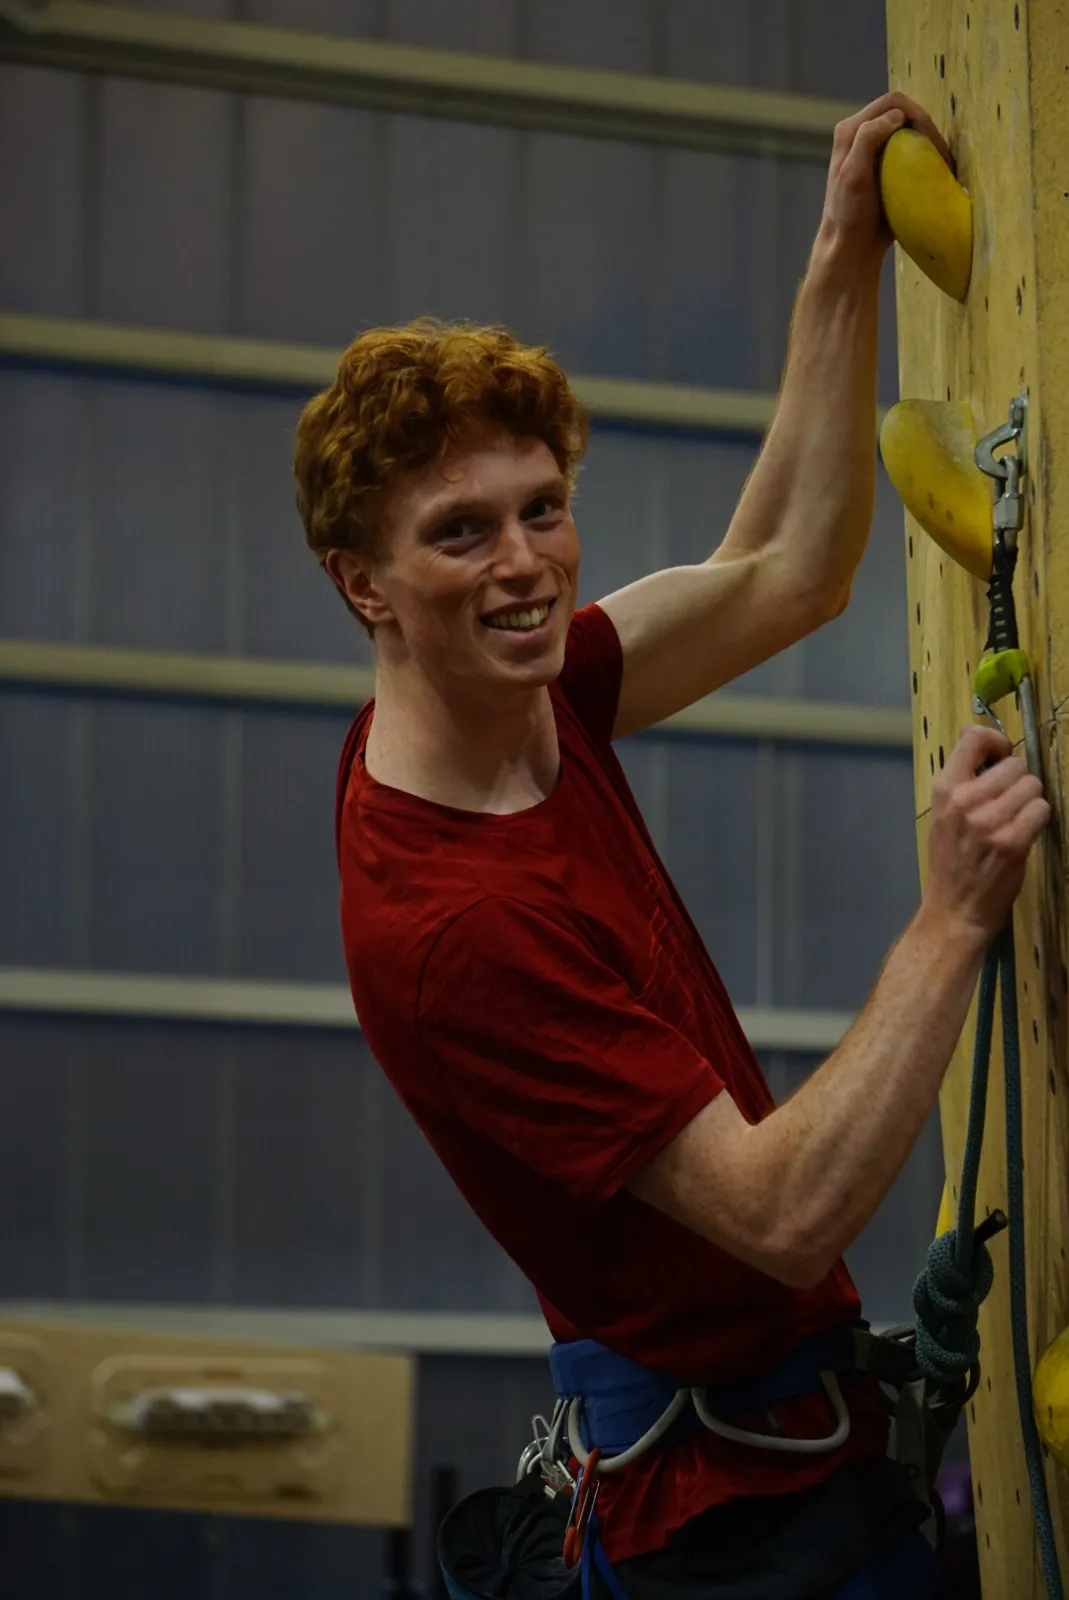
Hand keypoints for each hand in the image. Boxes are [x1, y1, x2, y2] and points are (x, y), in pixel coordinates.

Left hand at [818, 92, 951, 266]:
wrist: (850, 247)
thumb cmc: (850, 214)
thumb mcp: (853, 175)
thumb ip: (868, 138)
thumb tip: (896, 116)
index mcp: (851, 130)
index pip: (893, 103)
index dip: (917, 114)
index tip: (931, 142)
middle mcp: (862, 134)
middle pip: (905, 114)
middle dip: (928, 129)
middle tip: (943, 157)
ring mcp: (876, 150)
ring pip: (910, 132)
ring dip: (930, 144)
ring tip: (944, 166)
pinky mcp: (887, 167)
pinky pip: (912, 151)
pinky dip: (927, 157)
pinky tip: (938, 172)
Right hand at [923, 726, 1049, 946]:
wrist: (954, 909)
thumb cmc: (951, 861)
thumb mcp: (943, 815)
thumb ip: (961, 779)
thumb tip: (978, 739)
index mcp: (946, 790)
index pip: (974, 738)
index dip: (996, 740)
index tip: (1001, 756)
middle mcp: (966, 801)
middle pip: (1015, 764)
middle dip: (1019, 780)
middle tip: (1010, 801)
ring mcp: (990, 822)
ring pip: (1032, 786)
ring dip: (1031, 801)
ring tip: (1017, 819)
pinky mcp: (1012, 842)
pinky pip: (1041, 809)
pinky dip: (1038, 819)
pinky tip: (1025, 832)